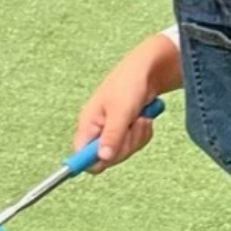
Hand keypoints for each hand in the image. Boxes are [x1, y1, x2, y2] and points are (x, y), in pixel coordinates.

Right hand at [73, 33, 176, 171]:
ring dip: (137, 136)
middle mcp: (97, 130)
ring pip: (123, 151)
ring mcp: (112, 130)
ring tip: (140, 117)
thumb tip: (102, 158)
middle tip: (133, 125)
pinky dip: (143, 132)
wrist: (150, 69)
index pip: (81, 155)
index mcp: (88, 123)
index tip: (110, 154)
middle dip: (125, 144)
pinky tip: (144, 118)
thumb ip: (112, 135)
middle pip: (106, 158)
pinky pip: (134, 143)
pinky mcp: (126, 130)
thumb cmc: (129, 83)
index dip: (93, 160)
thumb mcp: (121, 110)